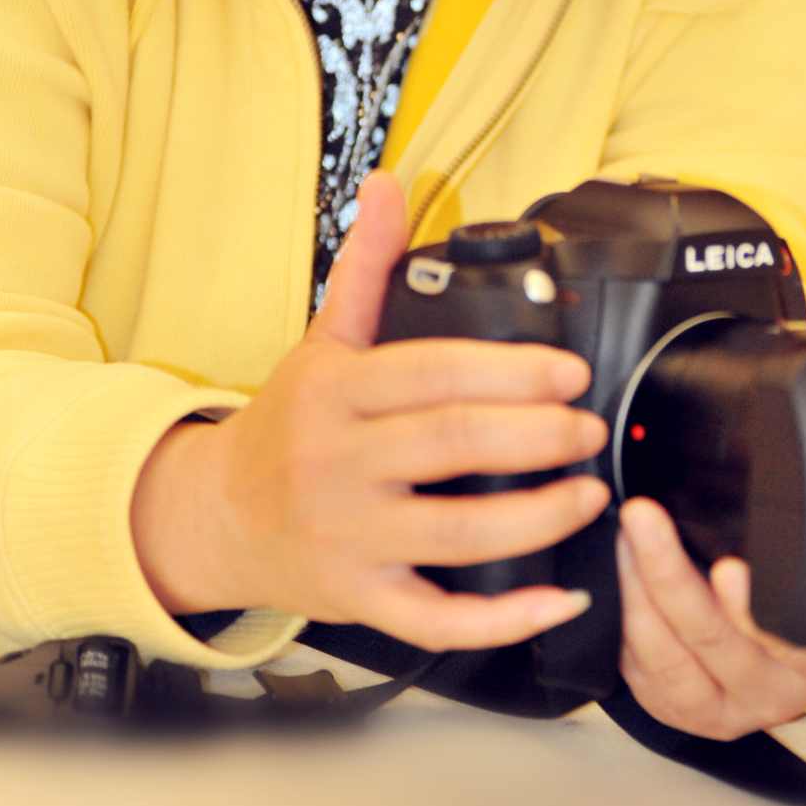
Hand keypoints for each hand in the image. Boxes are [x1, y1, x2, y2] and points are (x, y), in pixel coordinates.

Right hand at [131, 170, 610, 650]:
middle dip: (539, 436)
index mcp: (336, 394)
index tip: (571, 372)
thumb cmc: (287, 427)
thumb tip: (387, 185)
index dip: (511, 371)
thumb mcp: (320, 342)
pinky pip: (440, 620)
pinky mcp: (360, 601)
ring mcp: (349, 539)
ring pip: (460, 535)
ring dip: (540, 517)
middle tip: (589, 429)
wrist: (216, 520)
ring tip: (589, 494)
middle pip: (454, 445)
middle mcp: (338, 466)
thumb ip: (365, 267)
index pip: (432, 372)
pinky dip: (505, 619)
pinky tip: (557, 598)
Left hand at [616, 497, 805, 739]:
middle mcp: (768, 694)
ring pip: (665, 658)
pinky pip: (639, 668)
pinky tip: (620, 574)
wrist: (785, 670)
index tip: (727, 567)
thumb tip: (752, 509)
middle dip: (669, 573)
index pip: (788, 642)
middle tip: (644, 517)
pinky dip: (624, 617)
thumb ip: (789, 560)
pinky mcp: (674, 711)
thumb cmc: (805, 612)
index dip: (751, 607)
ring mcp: (718, 711)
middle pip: (713, 640)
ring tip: (624, 537)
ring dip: (635, 590)